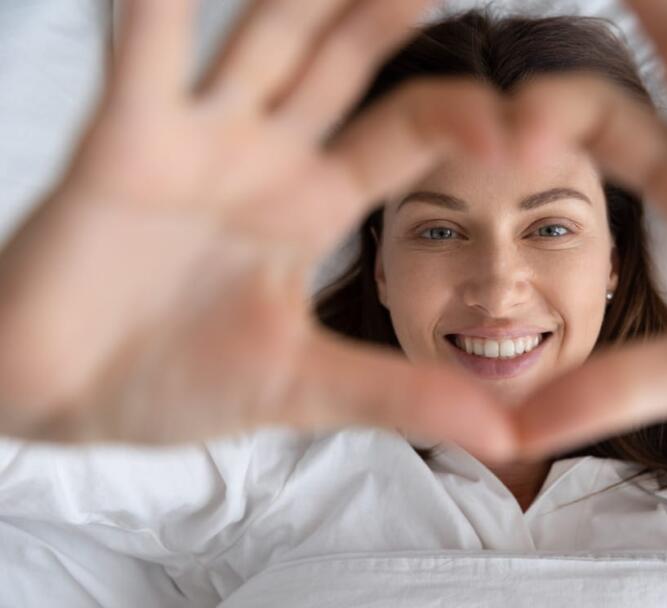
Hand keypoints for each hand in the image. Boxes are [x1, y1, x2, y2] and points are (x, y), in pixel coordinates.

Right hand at [0, 0, 517, 458]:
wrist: (61, 398)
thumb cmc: (175, 382)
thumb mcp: (306, 390)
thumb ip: (402, 399)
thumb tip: (512, 440)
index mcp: (314, 205)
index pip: (410, 135)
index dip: (471, 123)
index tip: (537, 131)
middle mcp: (265, 157)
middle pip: (345, 62)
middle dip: (391, 15)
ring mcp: (198, 142)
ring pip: (265, 43)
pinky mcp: (123, 147)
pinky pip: (146, 64)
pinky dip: (158, 16)